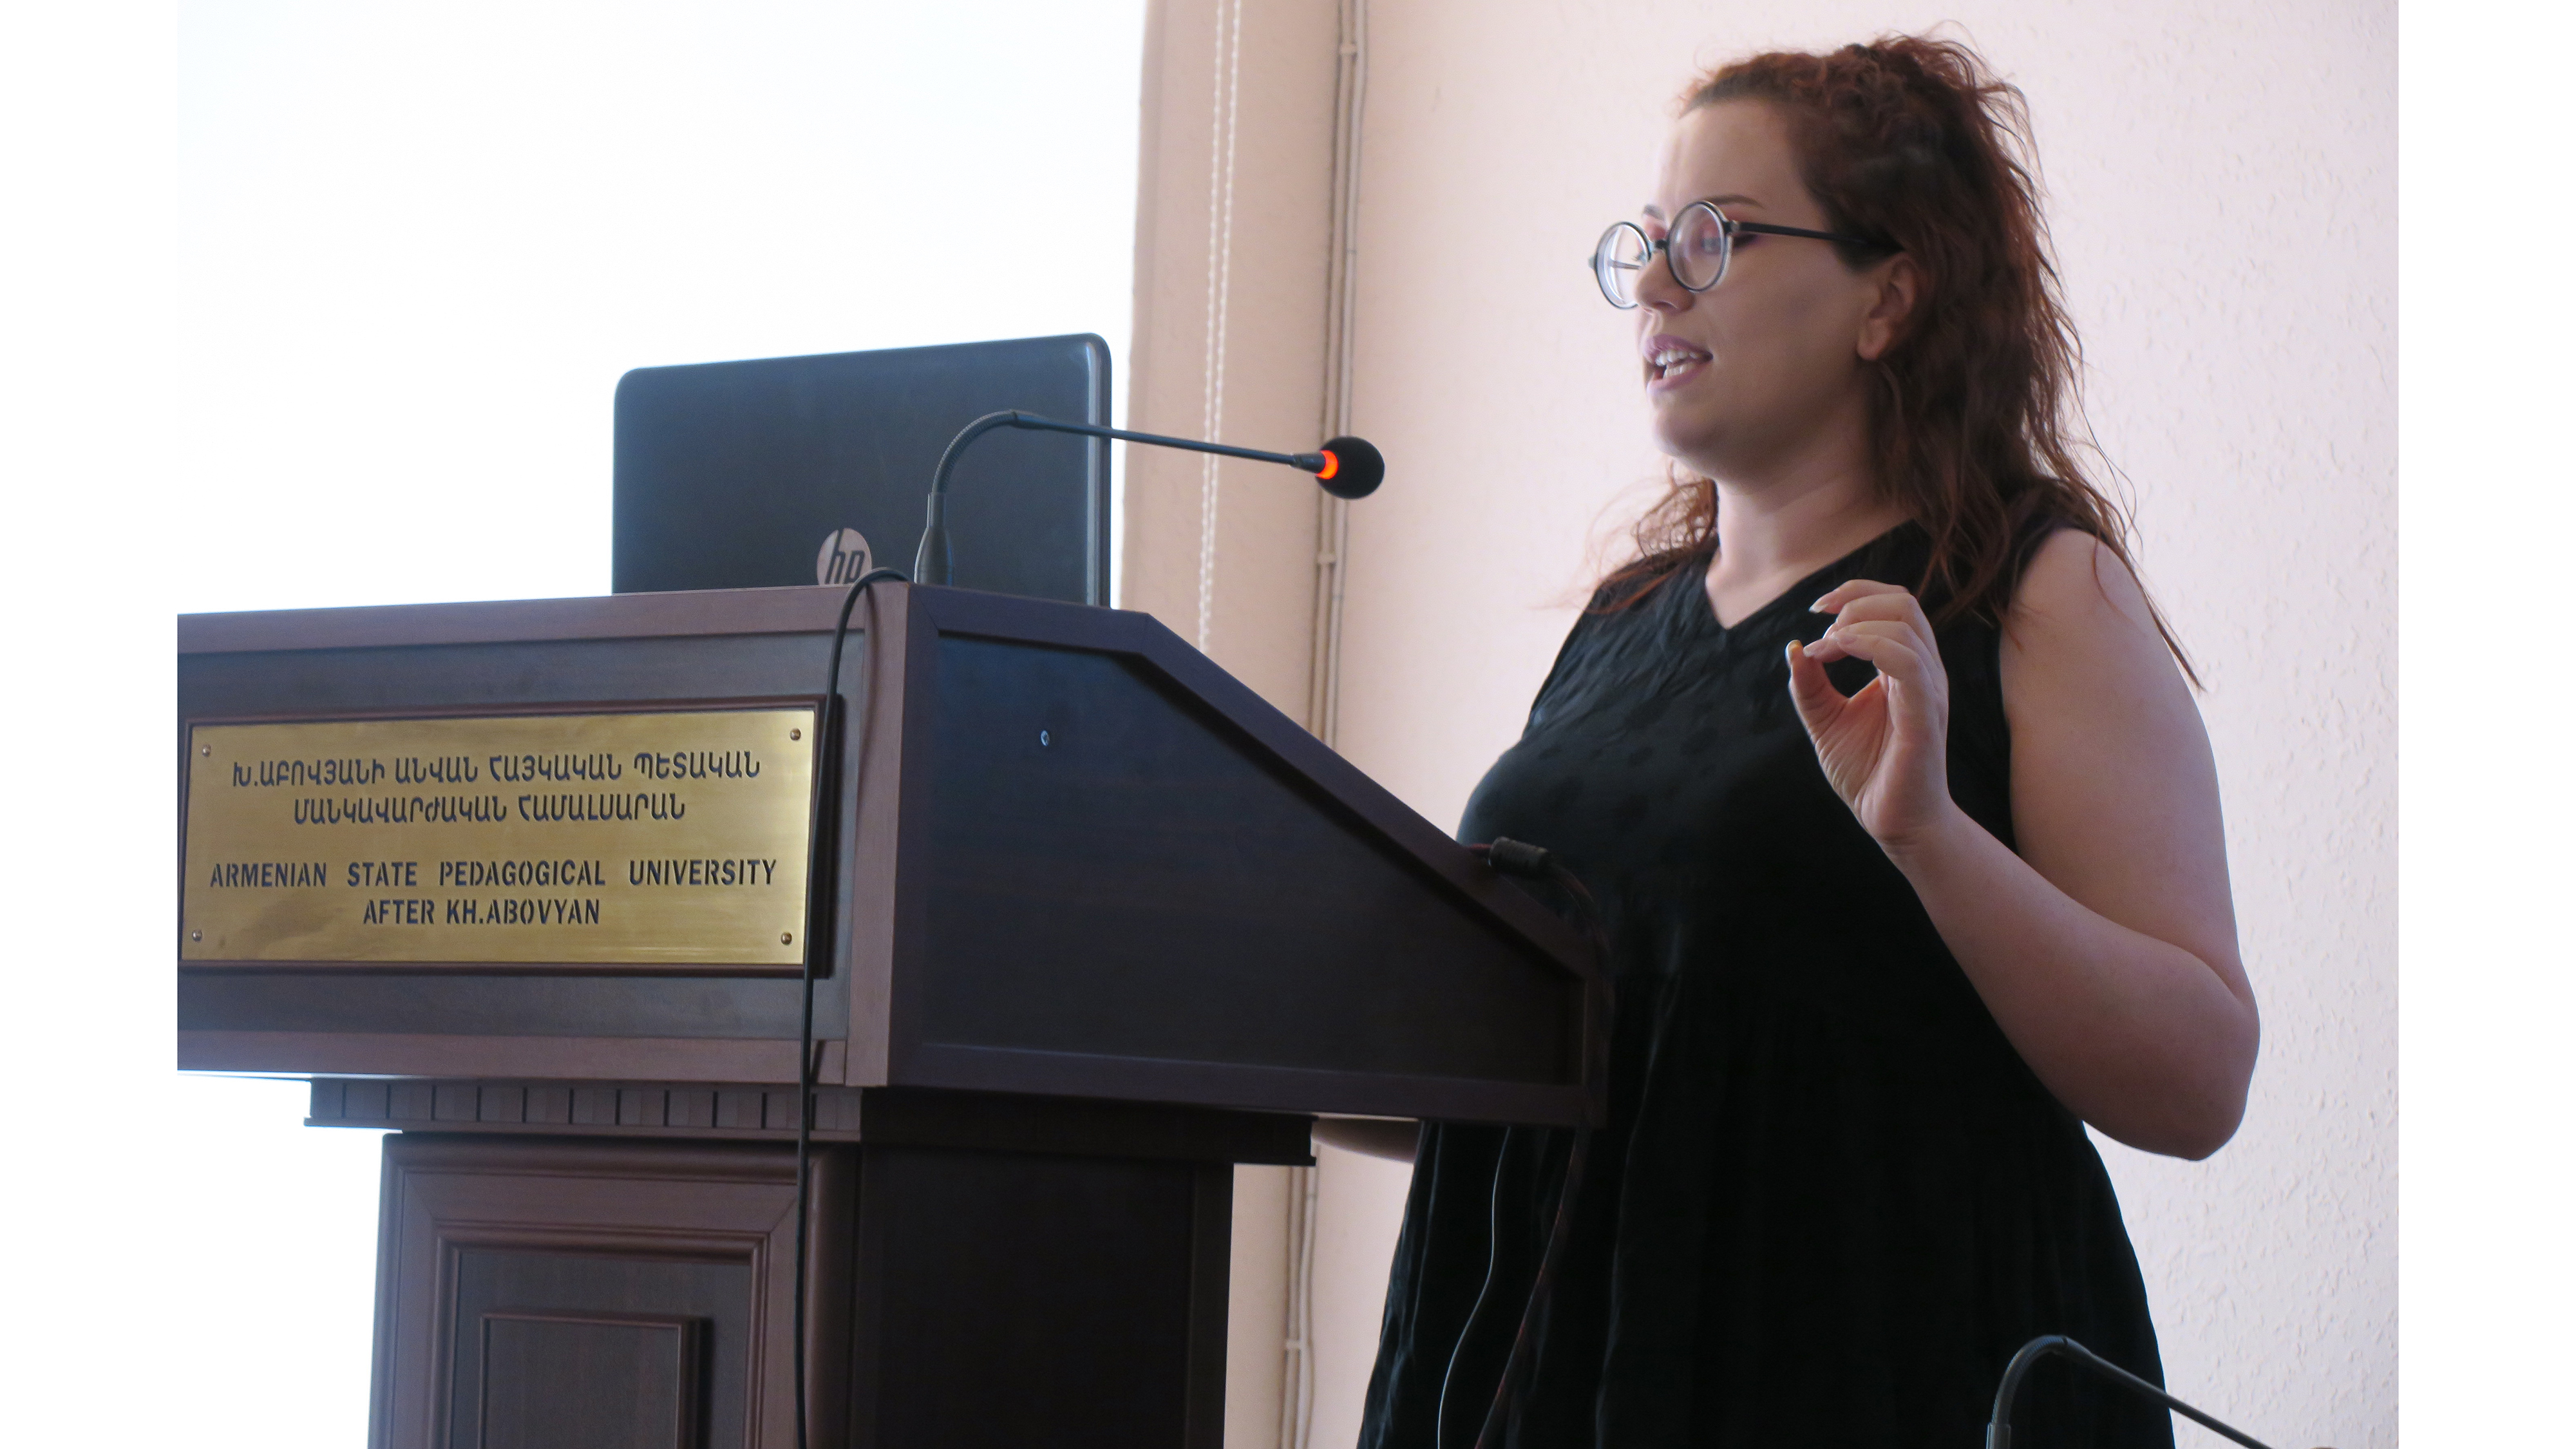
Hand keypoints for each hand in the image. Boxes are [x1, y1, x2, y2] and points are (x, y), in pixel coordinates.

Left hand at [1786, 579, 1957, 850]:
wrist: (1894, 823)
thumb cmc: (1869, 773)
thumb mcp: (1826, 722)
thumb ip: (1810, 687)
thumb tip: (1792, 648)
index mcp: (1905, 668)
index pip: (1894, 605)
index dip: (1854, 594)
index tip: (1815, 610)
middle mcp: (1923, 672)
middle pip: (1903, 603)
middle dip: (1854, 600)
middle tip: (1819, 623)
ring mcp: (1927, 691)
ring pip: (1906, 624)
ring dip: (1855, 625)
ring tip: (1824, 649)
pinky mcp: (1925, 715)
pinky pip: (1908, 662)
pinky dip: (1869, 645)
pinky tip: (1836, 652)